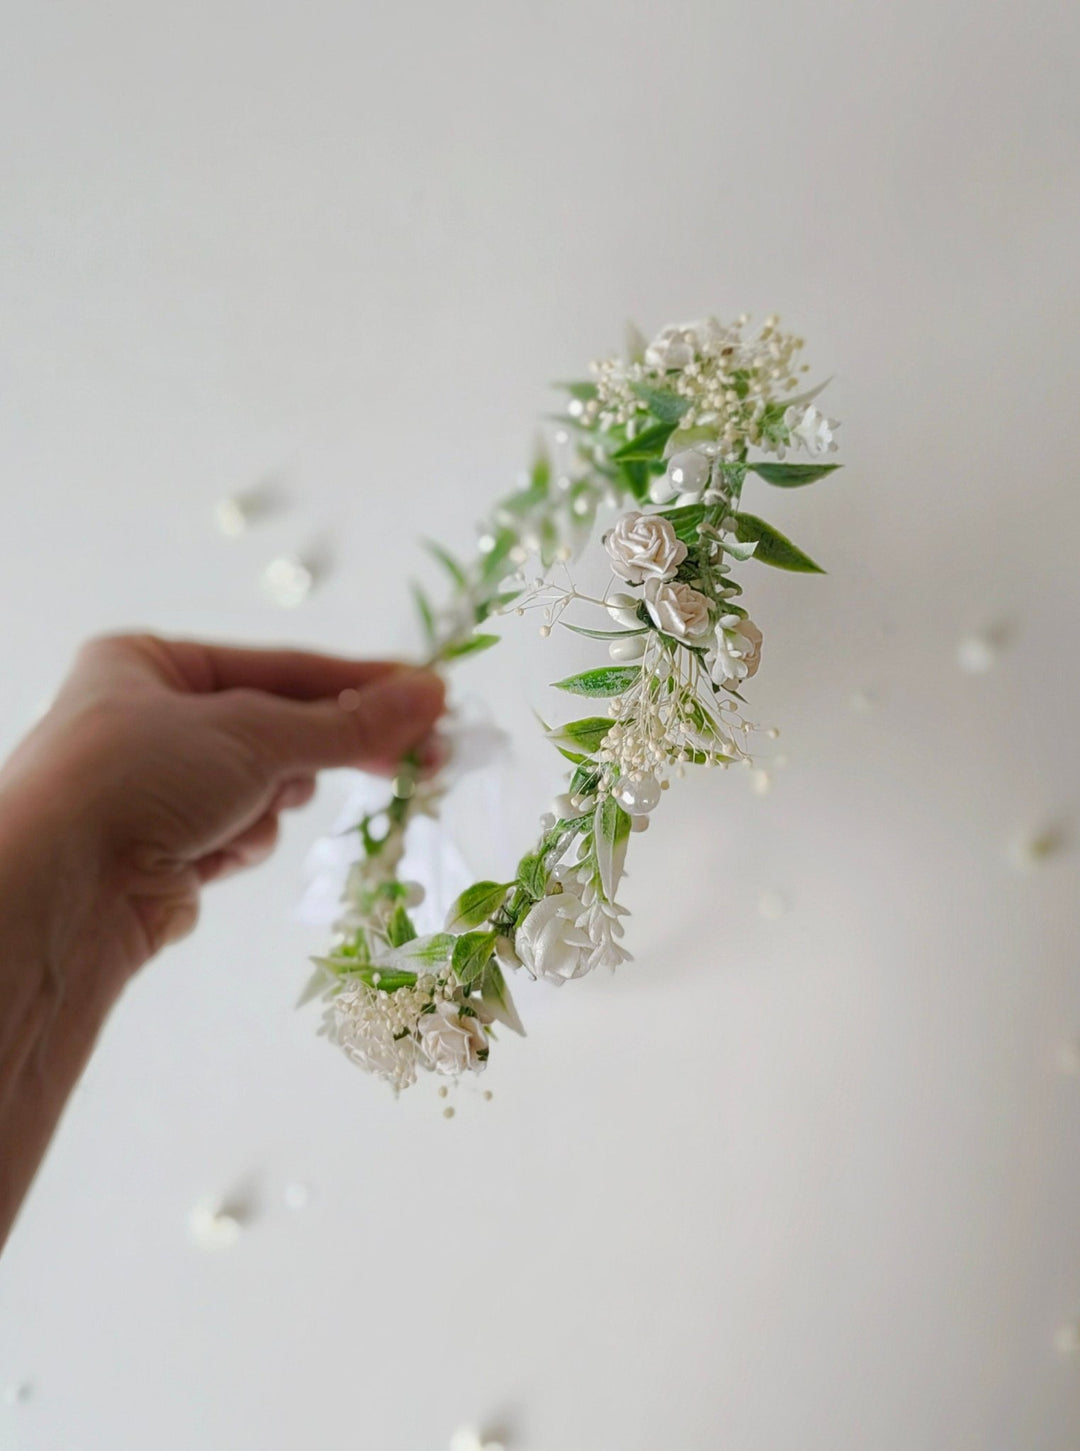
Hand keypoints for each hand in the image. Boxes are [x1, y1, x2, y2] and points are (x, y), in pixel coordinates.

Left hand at [0, 633, 444, 974]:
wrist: (61, 893)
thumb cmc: (139, 778)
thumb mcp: (257, 733)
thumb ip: (349, 721)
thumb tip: (430, 697)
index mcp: (146, 663)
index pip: (278, 665)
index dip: (358, 680)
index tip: (429, 695)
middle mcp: (144, 719)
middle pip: (274, 728)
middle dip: (326, 750)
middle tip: (420, 757)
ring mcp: (152, 789)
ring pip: (261, 787)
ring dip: (270, 803)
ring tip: (243, 814)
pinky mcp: (162, 851)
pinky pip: (237, 834)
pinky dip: (240, 843)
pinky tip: (211, 854)